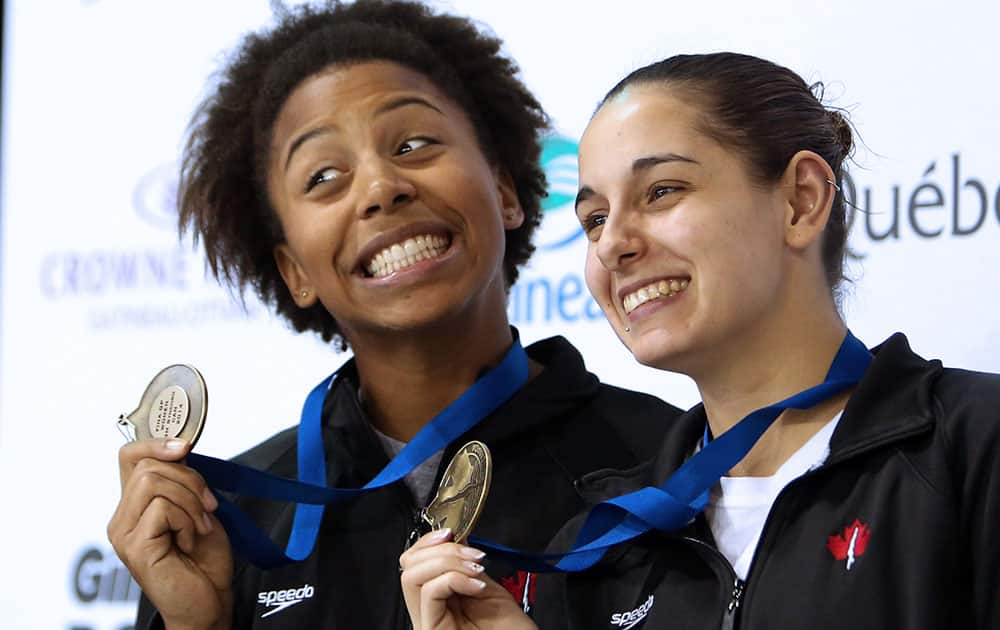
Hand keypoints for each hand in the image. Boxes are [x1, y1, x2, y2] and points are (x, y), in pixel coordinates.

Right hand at [107, 438, 232, 629]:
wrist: (209, 600)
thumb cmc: (203, 559)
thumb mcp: (197, 507)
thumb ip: (183, 481)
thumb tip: (180, 448)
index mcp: (135, 506)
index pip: (130, 457)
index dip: (155, 443)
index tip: (184, 447)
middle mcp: (123, 518)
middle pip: (148, 465)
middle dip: (189, 479)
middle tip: (207, 505)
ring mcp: (124, 533)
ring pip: (153, 482)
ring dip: (190, 500)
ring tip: (199, 525)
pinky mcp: (134, 547)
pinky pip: (162, 508)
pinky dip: (187, 520)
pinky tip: (190, 540)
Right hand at [400, 529, 536, 629]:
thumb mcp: (486, 586)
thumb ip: (465, 565)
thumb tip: (456, 537)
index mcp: (437, 600)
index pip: (413, 562)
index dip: (429, 541)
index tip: (453, 532)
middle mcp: (426, 611)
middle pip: (408, 564)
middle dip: (440, 548)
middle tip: (471, 555)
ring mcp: (426, 622)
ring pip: (412, 575)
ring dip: (448, 561)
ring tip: (476, 570)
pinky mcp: (431, 629)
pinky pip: (430, 591)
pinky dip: (454, 578)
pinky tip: (477, 586)